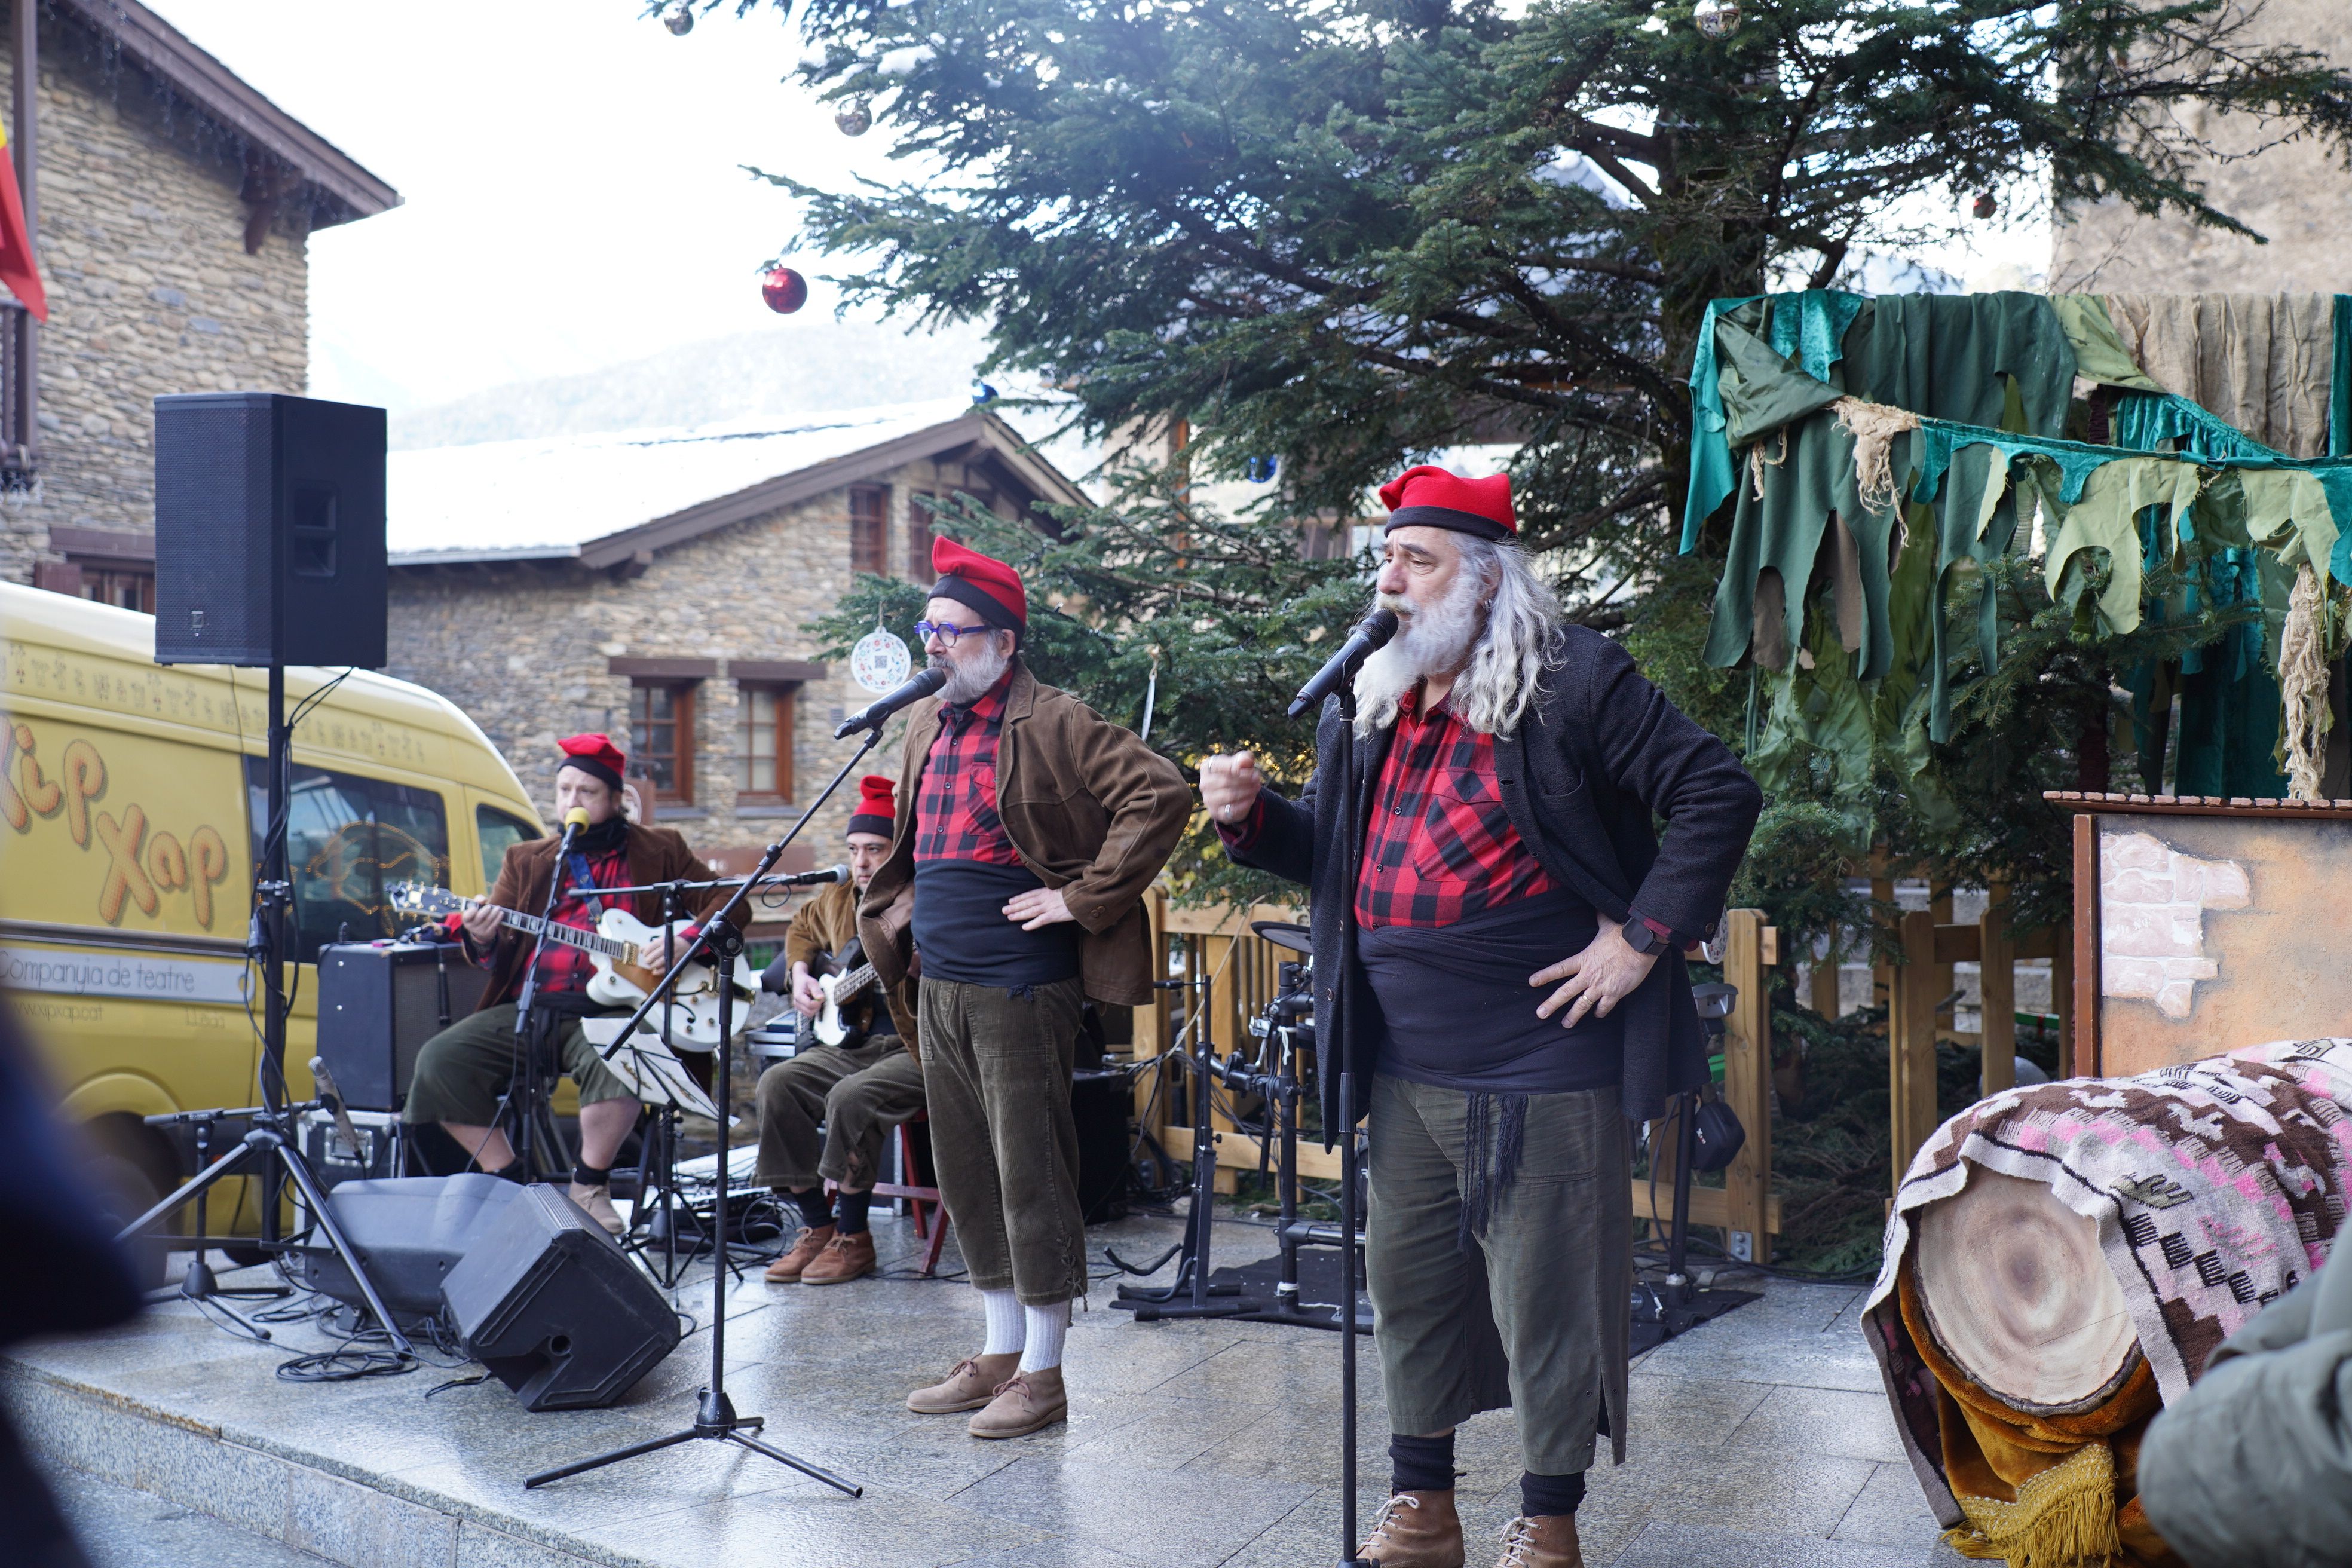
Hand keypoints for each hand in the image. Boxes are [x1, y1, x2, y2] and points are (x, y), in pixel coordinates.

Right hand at [459, 899, 502, 944]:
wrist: (481, 929)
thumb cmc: (478, 913)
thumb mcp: (476, 906)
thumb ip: (478, 899)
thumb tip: (483, 900)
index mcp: (466, 919)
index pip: (467, 915)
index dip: (472, 911)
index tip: (476, 907)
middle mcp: (471, 926)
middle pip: (479, 917)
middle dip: (485, 911)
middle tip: (489, 907)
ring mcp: (479, 931)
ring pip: (488, 920)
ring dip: (494, 913)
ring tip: (498, 908)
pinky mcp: (487, 933)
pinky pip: (494, 924)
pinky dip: (498, 918)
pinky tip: (501, 913)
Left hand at [635, 935, 673, 977]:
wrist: (683, 945)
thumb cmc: (669, 943)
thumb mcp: (660, 940)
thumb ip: (650, 945)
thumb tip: (640, 950)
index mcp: (662, 941)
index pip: (650, 948)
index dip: (645, 952)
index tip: (644, 955)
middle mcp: (667, 947)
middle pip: (653, 956)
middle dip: (648, 960)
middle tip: (647, 961)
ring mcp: (671, 955)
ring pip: (659, 963)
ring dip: (652, 965)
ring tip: (651, 965)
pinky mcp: (675, 962)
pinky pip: (665, 968)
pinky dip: (658, 972)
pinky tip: (654, 972)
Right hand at [792, 964, 823, 1018]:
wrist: (799, 980)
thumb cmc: (806, 981)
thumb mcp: (813, 982)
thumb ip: (817, 990)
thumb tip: (821, 998)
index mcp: (798, 996)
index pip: (810, 1004)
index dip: (818, 1002)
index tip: (821, 996)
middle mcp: (796, 1003)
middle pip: (810, 1011)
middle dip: (817, 1006)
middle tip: (819, 998)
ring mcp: (797, 1007)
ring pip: (809, 1014)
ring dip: (815, 1008)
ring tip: (815, 999)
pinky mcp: (800, 1009)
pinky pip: (808, 1013)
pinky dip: (813, 1009)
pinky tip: (813, 1002)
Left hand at [1003, 886, 1074, 929]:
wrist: (1083, 895)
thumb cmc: (1074, 893)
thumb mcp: (1062, 889)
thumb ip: (1053, 893)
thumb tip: (1048, 896)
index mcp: (1047, 891)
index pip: (1030, 894)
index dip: (1019, 898)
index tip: (1010, 900)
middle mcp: (1045, 899)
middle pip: (1027, 903)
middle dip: (1015, 906)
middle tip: (1004, 910)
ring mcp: (1049, 907)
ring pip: (1031, 911)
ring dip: (1019, 914)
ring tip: (1009, 917)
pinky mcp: (1054, 915)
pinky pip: (1041, 920)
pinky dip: (1032, 924)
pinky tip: (1024, 927)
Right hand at [1200, 750, 1263, 825]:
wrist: (1233, 793)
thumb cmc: (1236, 773)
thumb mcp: (1241, 762)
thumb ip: (1244, 758)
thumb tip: (1245, 761)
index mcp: (1207, 767)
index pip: (1220, 766)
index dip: (1238, 768)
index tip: (1252, 771)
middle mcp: (1204, 784)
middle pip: (1226, 781)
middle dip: (1245, 780)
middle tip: (1257, 780)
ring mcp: (1208, 799)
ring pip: (1229, 795)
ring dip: (1247, 791)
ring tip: (1256, 788)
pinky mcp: (1215, 812)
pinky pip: (1231, 810)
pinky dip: (1244, 804)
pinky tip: (1251, 798)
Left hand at [1530, 922, 1658, 1029]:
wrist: (1641, 944)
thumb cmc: (1623, 932)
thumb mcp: (1606, 924)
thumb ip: (1598, 919)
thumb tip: (1597, 908)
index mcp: (1583, 959)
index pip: (1559, 969)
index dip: (1544, 976)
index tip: (1531, 982)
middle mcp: (1589, 975)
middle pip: (1565, 992)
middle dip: (1551, 1004)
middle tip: (1540, 1014)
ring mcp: (1601, 986)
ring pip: (1582, 1005)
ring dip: (1573, 1016)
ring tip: (1565, 1024)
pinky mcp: (1615, 992)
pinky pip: (1605, 1006)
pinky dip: (1600, 1012)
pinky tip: (1598, 1015)